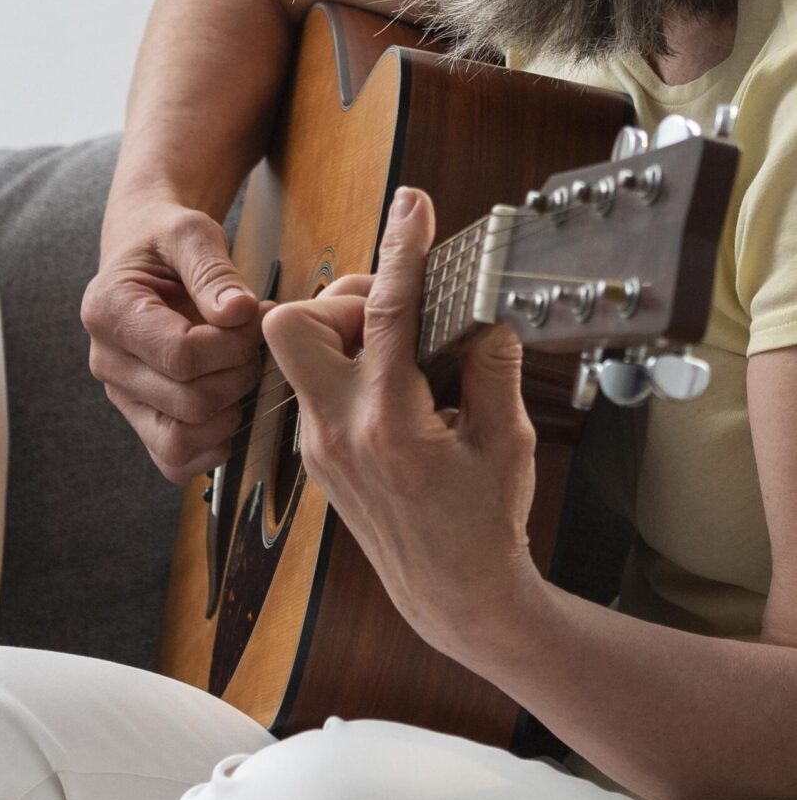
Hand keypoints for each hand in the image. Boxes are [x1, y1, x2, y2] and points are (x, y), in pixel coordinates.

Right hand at [81, 202, 263, 480]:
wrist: (146, 254)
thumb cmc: (167, 241)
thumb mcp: (190, 231)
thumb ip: (213, 270)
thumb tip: (239, 312)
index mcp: (108, 312)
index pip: (182, 355)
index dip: (233, 345)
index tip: (254, 317)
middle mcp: (106, 362)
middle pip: (188, 403)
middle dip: (239, 376)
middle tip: (255, 345)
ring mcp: (121, 396)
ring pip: (181, 441)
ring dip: (229, 413)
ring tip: (242, 371)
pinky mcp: (139, 418)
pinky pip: (174, 461)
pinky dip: (211, 446)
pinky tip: (231, 406)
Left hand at [262, 186, 544, 666]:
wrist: (451, 596)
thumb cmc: (485, 524)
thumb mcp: (507, 440)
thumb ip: (491, 366)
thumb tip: (480, 311)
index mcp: (388, 424)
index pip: (385, 313)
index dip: (402, 249)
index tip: (411, 203)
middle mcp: (337, 431)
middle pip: (292, 324)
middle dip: (338, 298)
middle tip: (394, 315)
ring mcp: (316, 444)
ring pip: (298, 354)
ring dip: (344, 334)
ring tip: (404, 356)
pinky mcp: (314, 454)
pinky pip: (312, 385)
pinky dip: (349, 369)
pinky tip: (397, 388)